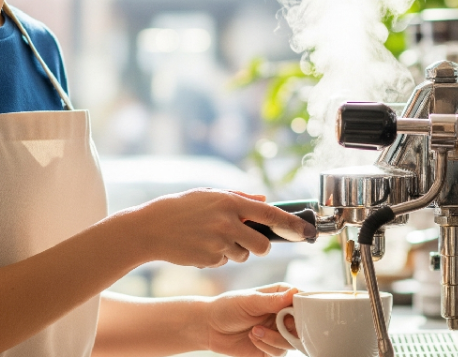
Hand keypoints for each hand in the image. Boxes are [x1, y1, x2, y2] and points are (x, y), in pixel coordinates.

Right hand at [130, 189, 316, 268]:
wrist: (151, 228)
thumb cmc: (181, 207)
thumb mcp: (209, 194)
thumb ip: (240, 198)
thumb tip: (265, 200)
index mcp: (230, 202)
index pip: (270, 214)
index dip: (291, 224)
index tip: (306, 231)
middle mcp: (227, 223)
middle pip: (262, 245)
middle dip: (260, 246)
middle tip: (249, 240)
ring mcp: (218, 243)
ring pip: (243, 255)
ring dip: (235, 250)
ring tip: (213, 238)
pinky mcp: (210, 260)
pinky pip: (225, 262)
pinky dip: (218, 257)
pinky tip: (201, 246)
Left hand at [203, 284, 297, 356]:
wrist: (209, 327)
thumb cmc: (228, 307)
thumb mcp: (249, 301)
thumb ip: (272, 300)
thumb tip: (295, 293)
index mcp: (281, 296)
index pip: (302, 300)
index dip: (303, 309)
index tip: (292, 313)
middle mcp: (283, 314)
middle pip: (302, 324)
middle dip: (289, 328)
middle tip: (277, 325)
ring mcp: (278, 332)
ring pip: (292, 341)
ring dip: (274, 338)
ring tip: (254, 331)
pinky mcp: (271, 348)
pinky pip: (280, 352)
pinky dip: (266, 347)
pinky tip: (252, 338)